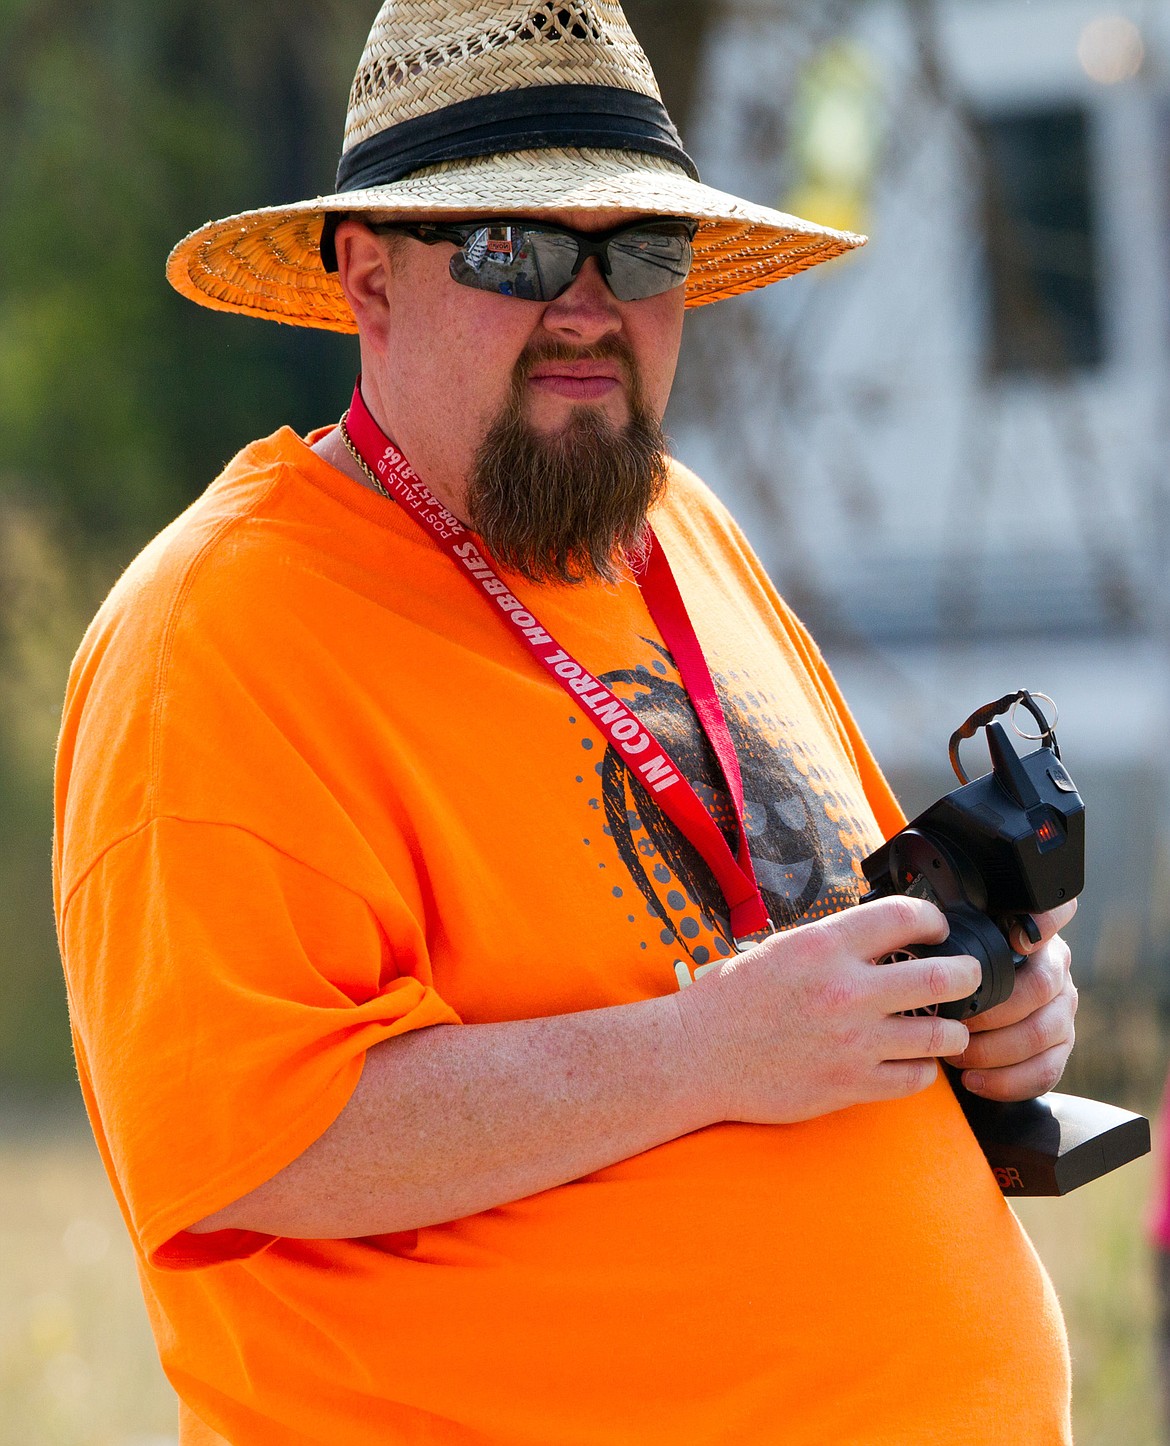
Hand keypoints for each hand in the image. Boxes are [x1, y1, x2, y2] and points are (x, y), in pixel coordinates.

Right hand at [675, 896, 981, 1125]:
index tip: (937, 928)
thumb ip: (834, 944)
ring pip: (940, 1035)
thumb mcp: (781, 949)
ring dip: (951, 1029)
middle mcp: (845, 991)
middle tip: (966, 975)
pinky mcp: (849, 1085)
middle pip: (943, 977)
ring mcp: (852, 1042)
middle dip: (966, 974)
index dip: (933, 919)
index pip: (904, 916)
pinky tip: (914, 1061)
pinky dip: (922, 1070)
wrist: (697, 1056)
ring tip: (947, 1026)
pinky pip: (914, 1079)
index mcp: (824, 946)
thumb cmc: (730, 1000)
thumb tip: (881, 937)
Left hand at [945, 900, 1077, 1100]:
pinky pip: (1045, 1071)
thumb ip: (952, 933)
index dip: (1045, 922)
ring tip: (956, 1055)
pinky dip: (1006, 1081)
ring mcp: (1062, 1009)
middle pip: (1042, 986)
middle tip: (955, 1022)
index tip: (1017, 940)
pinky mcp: (1060, 1048)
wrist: (964, 1012)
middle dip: (993, 1011)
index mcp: (1030, 934)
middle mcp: (1055, 968)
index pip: (1057, 913)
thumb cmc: (948, 973)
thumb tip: (925, 926)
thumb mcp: (950, 944)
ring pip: (1042, 1033)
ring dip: (994, 1050)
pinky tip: (975, 1079)